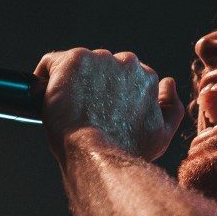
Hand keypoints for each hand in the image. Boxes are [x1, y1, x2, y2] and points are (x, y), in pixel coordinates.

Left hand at [35, 48, 184, 161]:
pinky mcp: (72, 61)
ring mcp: (99, 59)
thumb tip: (168, 82)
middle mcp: (127, 62)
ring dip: (71, 84)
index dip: (109, 97)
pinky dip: (45, 79)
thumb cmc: (126, 152)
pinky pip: (51, 64)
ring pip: (77, 67)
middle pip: (100, 69)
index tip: (100, 115)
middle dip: (91, 87)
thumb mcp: (160, 136)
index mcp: (147, 78)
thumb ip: (170, 108)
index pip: (123, 78)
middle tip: (83, 116)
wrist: (96, 156)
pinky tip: (45, 99)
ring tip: (67, 112)